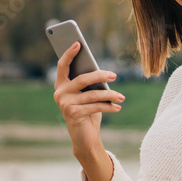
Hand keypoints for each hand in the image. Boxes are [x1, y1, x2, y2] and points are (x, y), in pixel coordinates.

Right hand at [52, 41, 124, 155]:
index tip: (78, 43)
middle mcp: (60, 93)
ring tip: (121, 96)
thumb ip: (89, 83)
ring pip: (92, 94)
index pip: (63, 65)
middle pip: (82, 79)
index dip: (69, 54)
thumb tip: (101, 72)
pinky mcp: (73, 114)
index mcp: (61, 84)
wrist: (84, 137)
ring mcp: (65, 104)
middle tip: (114, 75)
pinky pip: (95, 107)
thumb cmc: (87, 111)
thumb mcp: (87, 95)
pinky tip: (118, 107)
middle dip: (100, 75)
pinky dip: (109, 107)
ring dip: (110, 95)